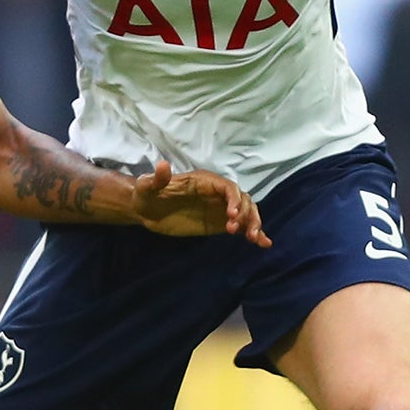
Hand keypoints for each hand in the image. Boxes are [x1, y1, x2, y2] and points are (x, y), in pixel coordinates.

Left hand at [131, 161, 269, 245]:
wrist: (146, 210)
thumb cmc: (146, 195)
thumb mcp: (147, 188)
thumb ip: (156, 179)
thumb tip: (163, 165)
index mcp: (203, 182)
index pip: (227, 187)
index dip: (233, 199)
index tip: (231, 215)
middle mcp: (216, 193)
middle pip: (242, 199)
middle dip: (245, 214)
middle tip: (237, 231)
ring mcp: (220, 208)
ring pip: (246, 212)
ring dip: (253, 223)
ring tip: (252, 239)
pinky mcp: (219, 222)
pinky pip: (241, 226)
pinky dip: (254, 233)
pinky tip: (264, 243)